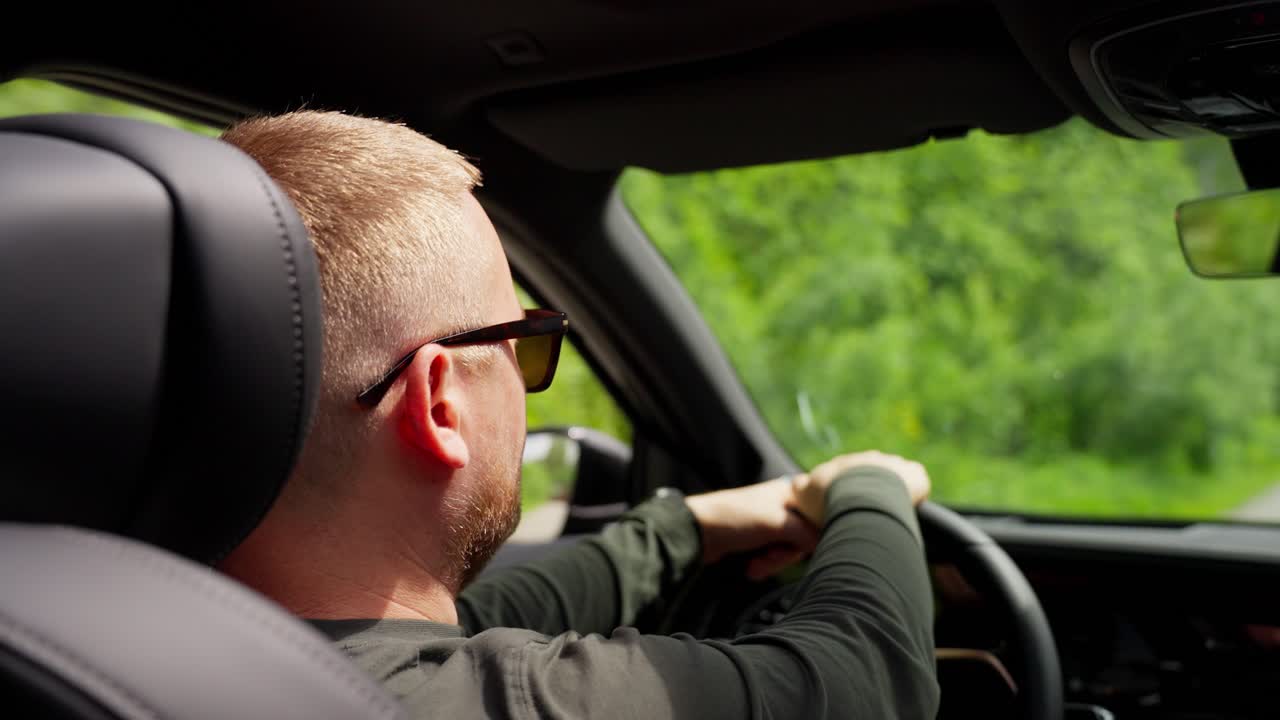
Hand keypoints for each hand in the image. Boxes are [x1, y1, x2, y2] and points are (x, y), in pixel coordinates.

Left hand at [684, 479, 819, 579]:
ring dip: (774, 561)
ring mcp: (772, 521)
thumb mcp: (778, 524)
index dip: (815, 532)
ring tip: (757, 564)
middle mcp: (784, 503)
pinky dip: (766, 563)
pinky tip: (753, 567)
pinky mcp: (761, 538)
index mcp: (792, 491)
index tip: (804, 545)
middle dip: (788, 553)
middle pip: (806, 536)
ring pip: (790, 549)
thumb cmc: (736, 518)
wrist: (698, 532)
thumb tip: (824, 545)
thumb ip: (807, 534)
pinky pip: (775, 555)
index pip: (821, 513)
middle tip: (772, 555)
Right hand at [791, 450, 929, 527]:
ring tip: (888, 514)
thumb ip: (799, 487)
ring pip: (892, 475)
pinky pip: (916, 481)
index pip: (841, 475)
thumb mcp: (803, 495)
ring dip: (891, 490)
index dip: (841, 491)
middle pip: (867, 474)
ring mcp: (891, 464)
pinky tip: (911, 507)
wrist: (863, 497)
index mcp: (841, 464)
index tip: (842, 507)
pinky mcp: (914, 473)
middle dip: (866, 489)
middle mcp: (866, 460)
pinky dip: (915, 492)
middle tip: (866, 513)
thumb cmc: (829, 500)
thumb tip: (797, 483)